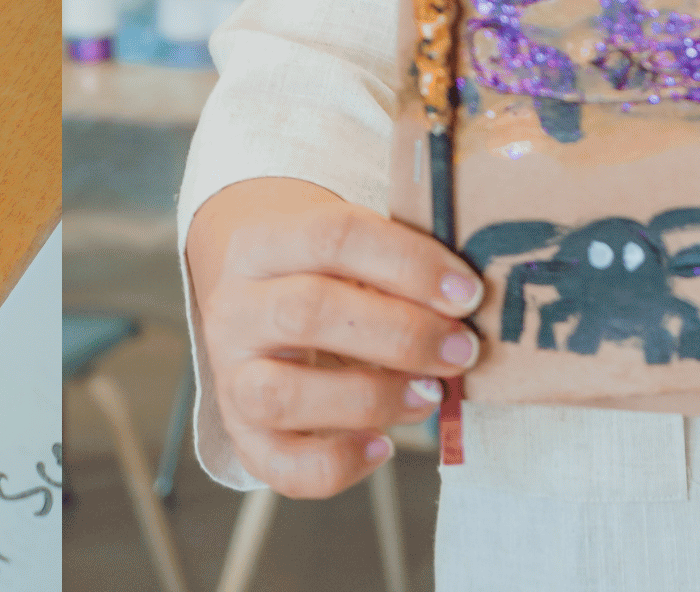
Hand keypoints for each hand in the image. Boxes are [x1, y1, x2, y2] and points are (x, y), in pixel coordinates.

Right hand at [185, 177, 483, 497]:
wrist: (257, 307)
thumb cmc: (324, 278)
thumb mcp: (349, 252)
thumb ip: (397, 267)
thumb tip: (469, 302)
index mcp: (260, 244)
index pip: (332, 236)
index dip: (408, 264)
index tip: (467, 293)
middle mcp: (234, 309)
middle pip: (307, 311)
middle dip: (401, 334)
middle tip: (461, 349)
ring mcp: (230, 377)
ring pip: (281, 393)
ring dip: (371, 396)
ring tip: (428, 394)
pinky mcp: (243, 436)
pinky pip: (282, 465)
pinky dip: (340, 462)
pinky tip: (382, 445)